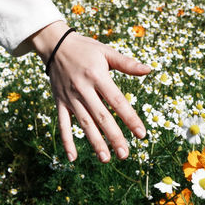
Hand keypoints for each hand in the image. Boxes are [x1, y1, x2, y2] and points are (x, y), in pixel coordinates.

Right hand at [29, 21, 150, 162]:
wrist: (54, 45)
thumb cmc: (85, 48)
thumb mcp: (106, 51)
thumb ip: (127, 63)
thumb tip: (149, 70)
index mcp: (98, 76)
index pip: (117, 101)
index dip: (130, 118)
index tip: (141, 134)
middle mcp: (83, 89)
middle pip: (101, 116)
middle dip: (114, 136)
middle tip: (125, 154)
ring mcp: (70, 98)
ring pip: (84, 123)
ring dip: (95, 142)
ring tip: (106, 159)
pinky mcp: (60, 103)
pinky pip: (63, 124)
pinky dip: (66, 141)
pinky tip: (72, 158)